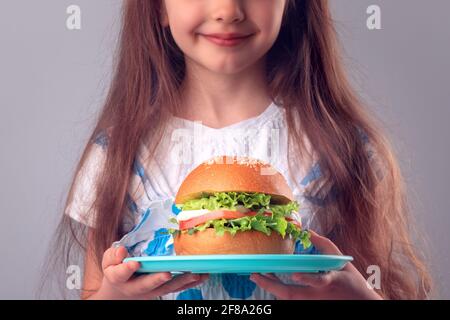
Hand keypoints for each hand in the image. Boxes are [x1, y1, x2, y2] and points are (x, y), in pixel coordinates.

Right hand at [90, 246, 208, 299]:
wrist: (120, 292)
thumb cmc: (116, 269)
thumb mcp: (108, 261)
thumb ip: (113, 255)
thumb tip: (122, 251)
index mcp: (119, 278)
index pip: (121, 274)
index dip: (127, 269)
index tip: (134, 263)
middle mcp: (135, 288)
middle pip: (147, 285)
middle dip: (157, 279)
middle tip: (167, 273)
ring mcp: (151, 291)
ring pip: (166, 289)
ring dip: (181, 282)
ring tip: (196, 274)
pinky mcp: (163, 291)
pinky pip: (177, 288)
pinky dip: (191, 283)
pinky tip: (204, 275)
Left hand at [249, 231, 382, 299]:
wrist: (361, 305)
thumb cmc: (352, 283)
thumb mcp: (342, 262)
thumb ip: (325, 246)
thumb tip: (309, 232)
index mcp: (330, 281)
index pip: (319, 281)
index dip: (307, 279)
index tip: (295, 275)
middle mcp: (318, 295)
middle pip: (292, 294)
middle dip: (272, 285)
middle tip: (255, 274)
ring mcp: (313, 303)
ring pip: (288, 299)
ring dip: (272, 288)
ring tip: (258, 275)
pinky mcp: (309, 306)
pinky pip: (290, 300)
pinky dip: (279, 291)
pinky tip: (269, 281)